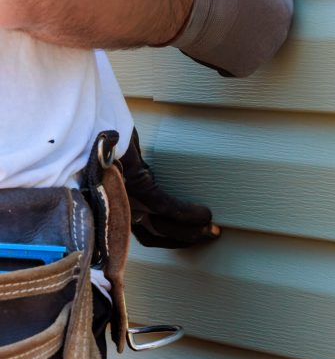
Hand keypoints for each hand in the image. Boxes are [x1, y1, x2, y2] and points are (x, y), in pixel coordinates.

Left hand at [120, 128, 219, 248]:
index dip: (171, 238)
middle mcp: (119, 205)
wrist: (99, 121)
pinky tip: (205, 215)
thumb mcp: (128, 161)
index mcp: (117, 202)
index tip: (192, 237)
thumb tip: (156, 181)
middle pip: (154, 234)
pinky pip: (165, 206)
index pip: (146, 233)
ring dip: (191, 230)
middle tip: (209, 235)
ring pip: (162, 225)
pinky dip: (187, 213)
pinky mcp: (135, 184)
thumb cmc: (113, 137)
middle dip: (185, 238)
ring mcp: (126, 196)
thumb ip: (140, 177)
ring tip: (212, 228)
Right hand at [172, 0, 293, 77]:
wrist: (189, 10)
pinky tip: (217, 40)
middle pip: (266, 21)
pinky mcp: (243, 68)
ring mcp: (262, 53)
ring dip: (241, 34)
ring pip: (253, 41)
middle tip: (229, 5)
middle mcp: (279, 33)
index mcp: (284, 6)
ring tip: (220, 21)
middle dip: (251, 13)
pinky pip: (239, 60)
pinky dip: (229, 53)